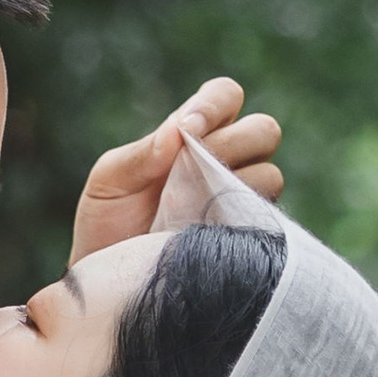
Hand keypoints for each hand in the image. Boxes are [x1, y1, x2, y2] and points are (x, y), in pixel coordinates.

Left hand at [70, 79, 282, 261]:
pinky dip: (242, 219)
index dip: (214, 104)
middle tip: (196, 167)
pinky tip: (208, 232)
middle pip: (263, 130)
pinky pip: (266, 219)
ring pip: (271, 174)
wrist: (111, 281)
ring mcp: (241, 198)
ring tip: (194, 209)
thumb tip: (176, 133)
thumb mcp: (109, 180)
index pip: (225, 95)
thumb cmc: (106, 222)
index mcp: (195, 134)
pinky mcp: (248, 235)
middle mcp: (226, 160)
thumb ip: (141, 154)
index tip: (188, 130)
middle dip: (235, 141)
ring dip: (236, 185)